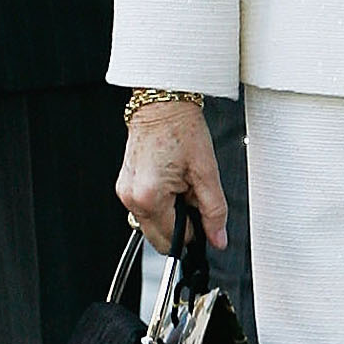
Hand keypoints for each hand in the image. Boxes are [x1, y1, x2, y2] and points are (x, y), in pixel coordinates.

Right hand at [116, 99, 228, 254]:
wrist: (162, 103)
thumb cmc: (181, 128)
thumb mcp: (207, 172)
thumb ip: (214, 211)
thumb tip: (218, 239)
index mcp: (149, 197)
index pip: (173, 239)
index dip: (194, 231)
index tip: (203, 213)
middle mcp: (131, 198)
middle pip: (159, 237)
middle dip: (181, 224)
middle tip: (192, 196)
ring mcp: (125, 192)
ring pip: (153, 223)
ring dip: (171, 213)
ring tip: (182, 184)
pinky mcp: (125, 185)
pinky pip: (145, 207)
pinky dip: (161, 202)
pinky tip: (170, 181)